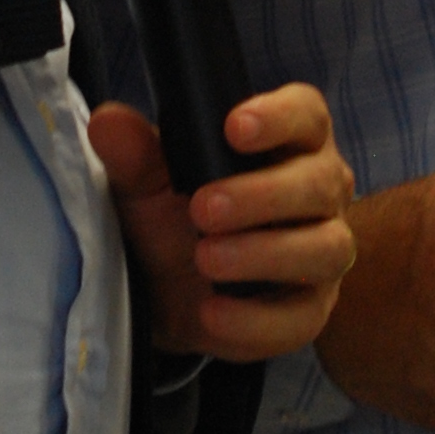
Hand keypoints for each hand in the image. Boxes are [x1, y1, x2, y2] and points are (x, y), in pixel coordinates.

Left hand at [90, 83, 358, 361]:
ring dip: (266, 253)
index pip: (306, 114)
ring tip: (206, 258)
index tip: (234, 127)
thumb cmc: (172, 216)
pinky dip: (255, 318)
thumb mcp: (146, 184)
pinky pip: (301, 317)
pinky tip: (212, 311)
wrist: (165, 292)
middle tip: (203, 208)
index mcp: (289, 143)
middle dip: (263, 195)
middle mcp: (320, 192)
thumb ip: (134, 155)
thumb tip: (109, 124)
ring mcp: (322, 250)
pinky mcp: (311, 309)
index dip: (279, 117)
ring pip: (325, 247)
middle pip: (320, 183)